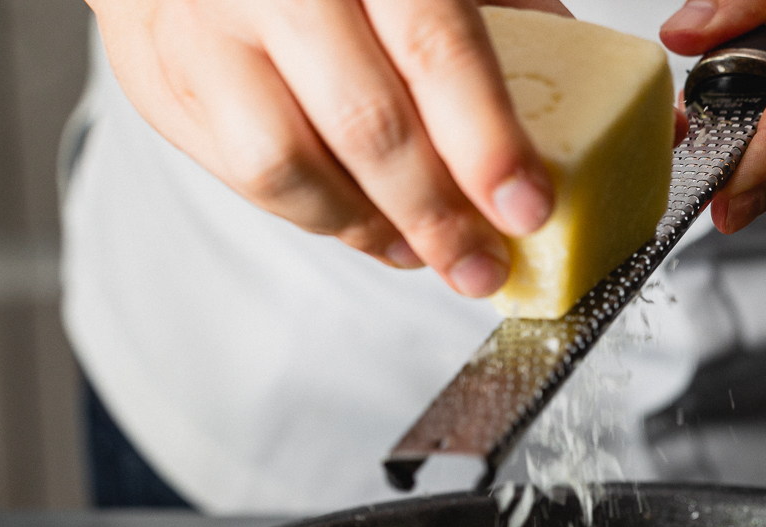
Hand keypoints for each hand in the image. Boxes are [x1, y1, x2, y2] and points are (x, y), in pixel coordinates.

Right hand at [91, 0, 568, 296]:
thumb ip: (513, 19)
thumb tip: (611, 116)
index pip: (435, 43)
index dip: (486, 139)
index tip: (526, 208)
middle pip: (362, 119)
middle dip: (435, 213)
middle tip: (480, 263)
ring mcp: (197, 23)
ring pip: (284, 163)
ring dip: (366, 228)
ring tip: (418, 249)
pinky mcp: (154, 73)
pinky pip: (240, 174)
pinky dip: (314, 215)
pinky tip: (363, 223)